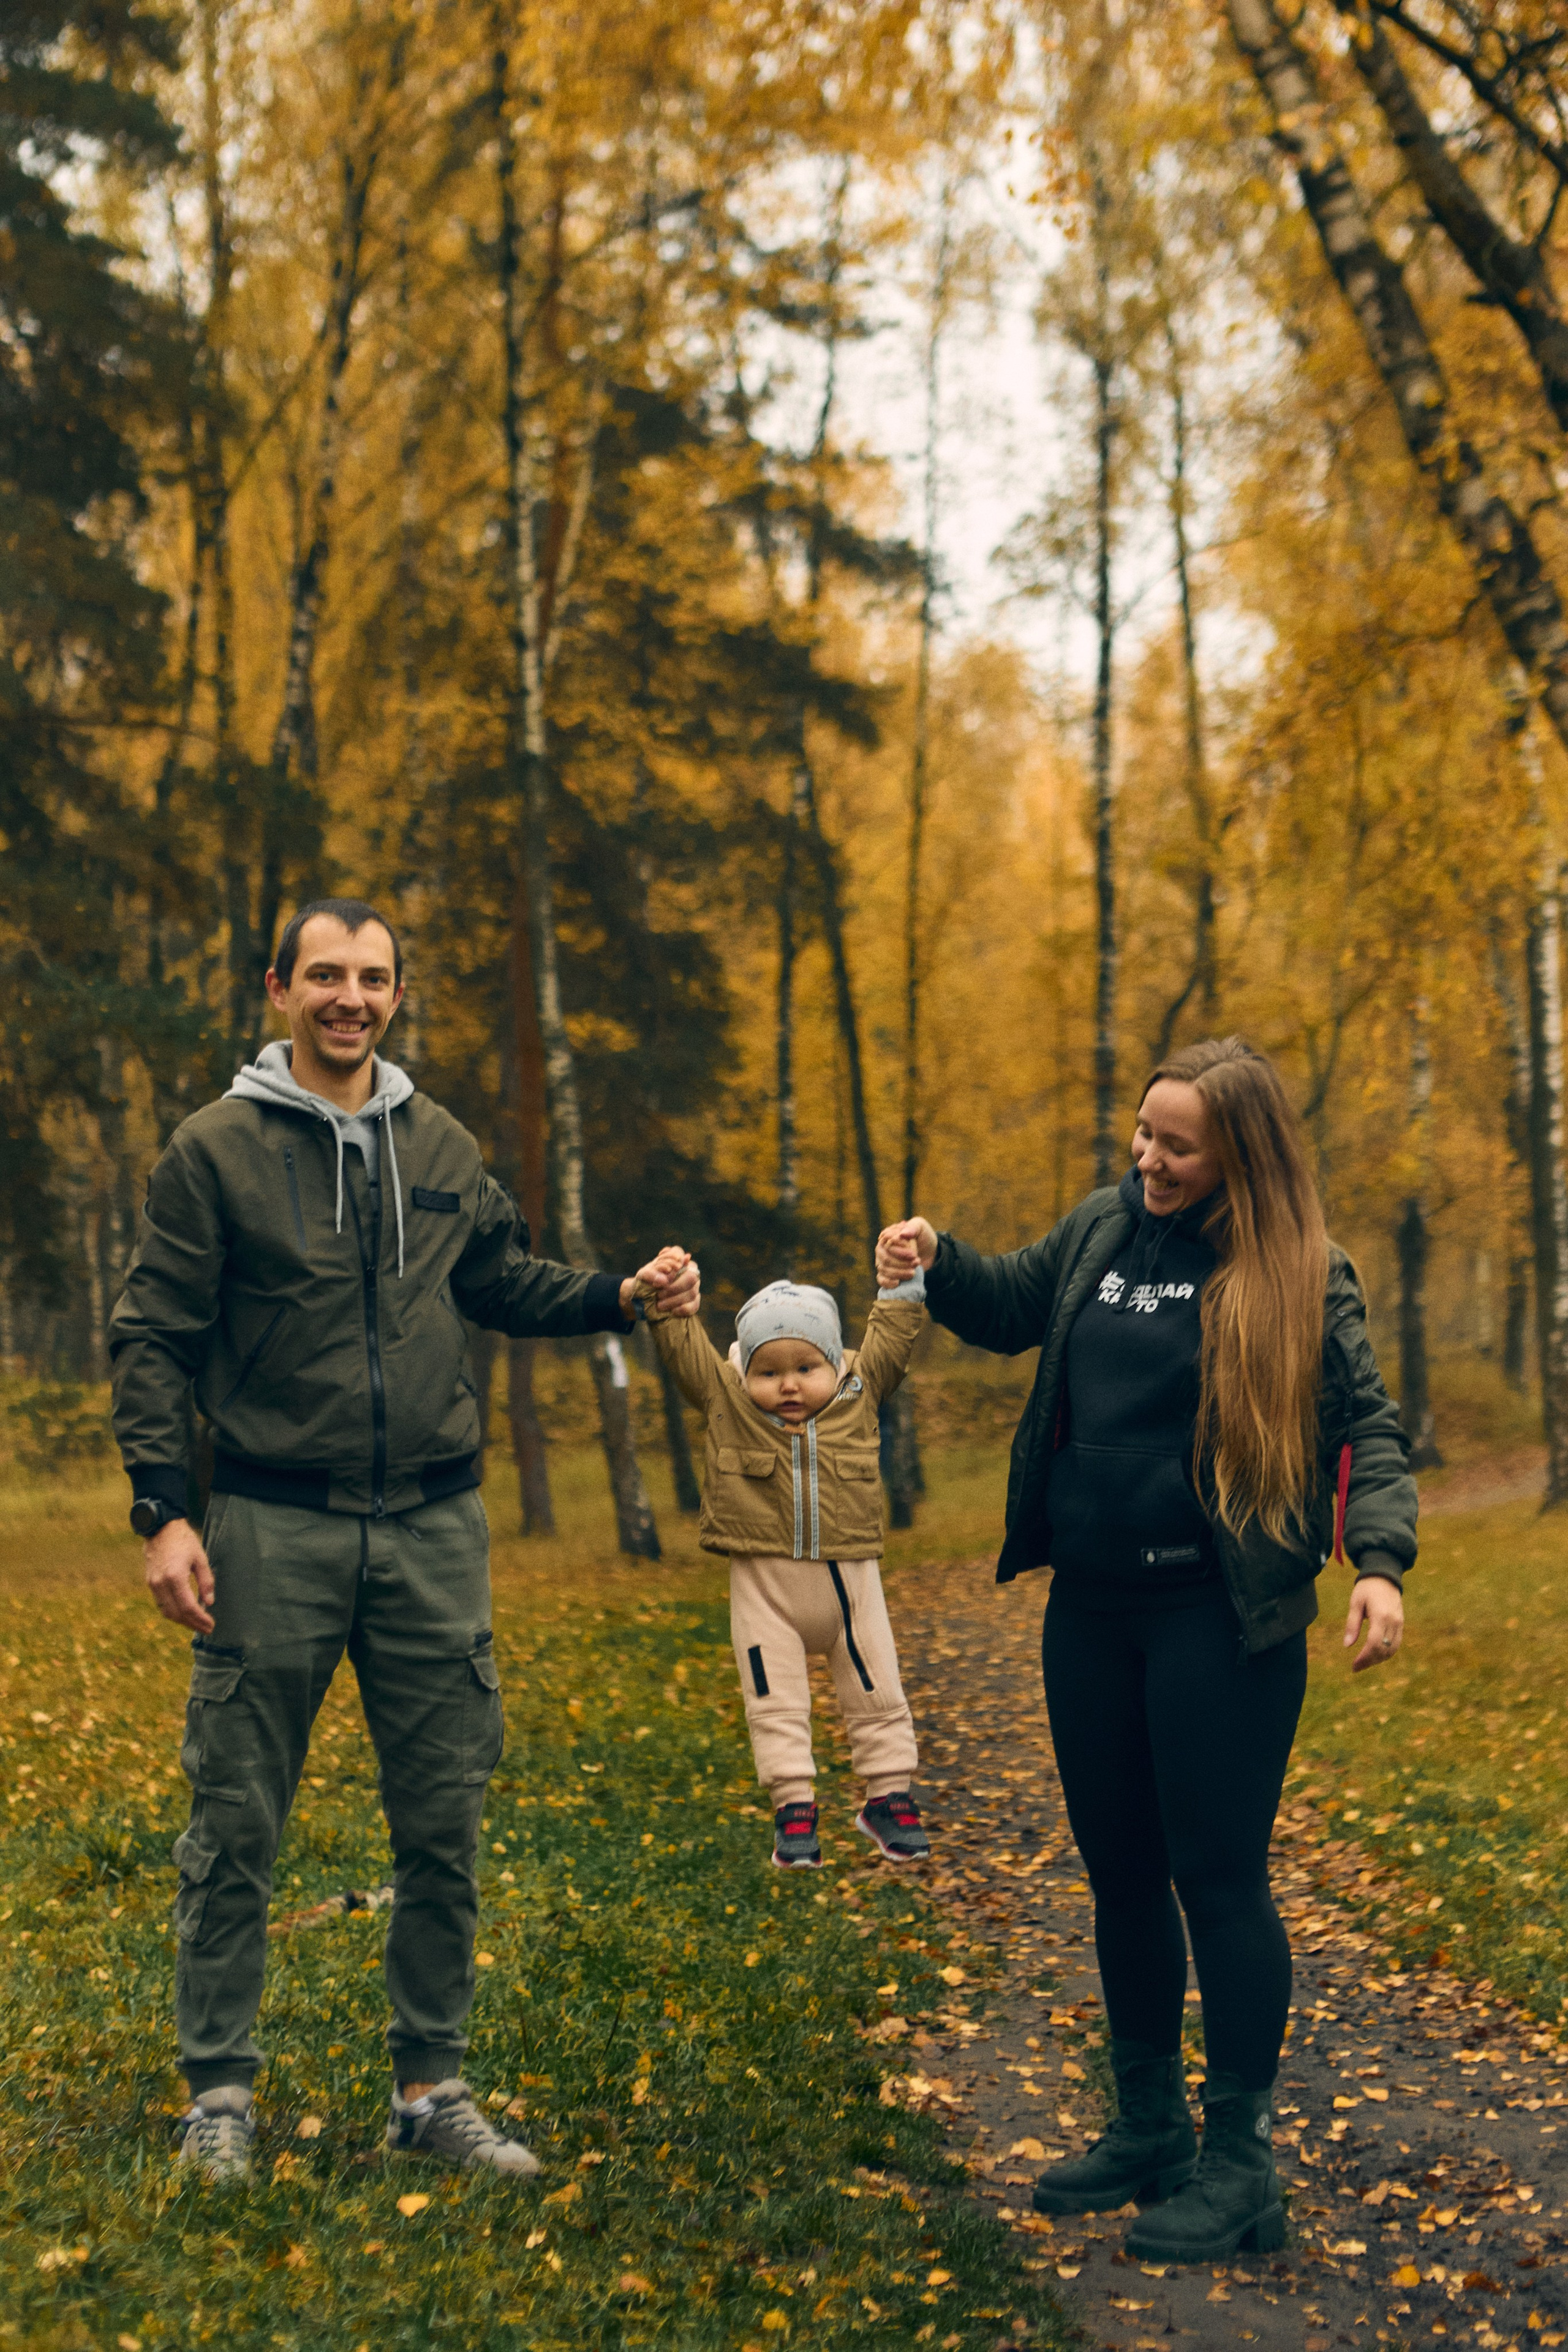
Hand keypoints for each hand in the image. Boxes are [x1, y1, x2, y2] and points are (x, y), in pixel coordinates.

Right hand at [145, 1519, 214, 1634]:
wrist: (160, 1528)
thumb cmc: (184, 1540)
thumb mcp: (200, 1558)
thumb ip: (206, 1581)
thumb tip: (209, 1603)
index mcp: (175, 1577)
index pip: (188, 1607)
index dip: (200, 1620)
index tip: (211, 1625)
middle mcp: (161, 1584)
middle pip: (176, 1614)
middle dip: (192, 1624)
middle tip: (207, 1629)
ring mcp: (153, 1584)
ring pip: (167, 1612)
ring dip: (182, 1621)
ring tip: (197, 1624)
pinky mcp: (150, 1582)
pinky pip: (161, 1604)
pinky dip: (173, 1612)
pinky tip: (184, 1613)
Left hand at [622, 1246, 700, 1321]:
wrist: (644, 1299)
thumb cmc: (645, 1282)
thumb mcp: (642, 1276)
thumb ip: (650, 1274)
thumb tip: (663, 1281)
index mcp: (676, 1258)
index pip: (679, 1254)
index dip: (671, 1265)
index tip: (659, 1278)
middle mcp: (689, 1270)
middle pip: (691, 1277)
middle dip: (674, 1288)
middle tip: (659, 1295)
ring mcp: (694, 1285)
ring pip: (692, 1292)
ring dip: (675, 1300)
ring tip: (660, 1305)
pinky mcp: (694, 1301)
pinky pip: (694, 1305)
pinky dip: (683, 1309)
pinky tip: (672, 1311)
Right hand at [875, 1217, 936, 1286]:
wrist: (931, 1253)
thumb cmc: (923, 1237)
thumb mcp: (921, 1228)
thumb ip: (913, 1228)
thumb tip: (902, 1234)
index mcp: (887, 1235)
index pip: (887, 1243)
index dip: (899, 1250)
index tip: (913, 1254)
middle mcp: (882, 1248)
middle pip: (885, 1258)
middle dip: (901, 1263)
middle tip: (916, 1262)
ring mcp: (882, 1261)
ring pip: (884, 1269)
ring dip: (899, 1272)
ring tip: (913, 1272)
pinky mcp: (886, 1273)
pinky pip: (881, 1279)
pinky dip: (888, 1282)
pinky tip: (898, 1282)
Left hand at [1344, 1574, 1403, 1672]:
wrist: (1384, 1577)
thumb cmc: (1366, 1588)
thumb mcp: (1355, 1603)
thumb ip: (1352, 1624)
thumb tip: (1347, 1645)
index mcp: (1380, 1615)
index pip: (1374, 1643)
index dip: (1364, 1657)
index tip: (1354, 1665)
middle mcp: (1393, 1621)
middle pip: (1384, 1650)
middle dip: (1370, 1661)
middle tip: (1356, 1667)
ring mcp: (1399, 1623)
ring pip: (1392, 1650)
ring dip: (1378, 1659)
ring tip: (1364, 1663)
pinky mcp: (1401, 1624)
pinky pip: (1396, 1644)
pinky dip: (1386, 1653)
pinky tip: (1375, 1655)